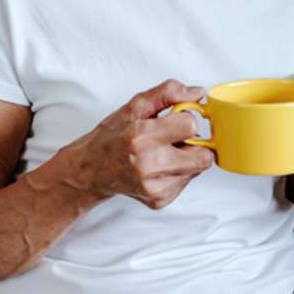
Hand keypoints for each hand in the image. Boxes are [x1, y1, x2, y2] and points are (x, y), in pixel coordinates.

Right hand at [64, 79, 214, 209]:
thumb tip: (197, 93)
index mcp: (142, 137)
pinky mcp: (159, 200)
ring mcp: (154, 187)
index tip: (174, 120)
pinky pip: (187, 182)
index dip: (185, 119)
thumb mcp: (136, 105)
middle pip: (203, 156)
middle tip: (174, 139)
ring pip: (198, 169)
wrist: (91, 169)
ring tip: (163, 152)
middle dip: (194, 143)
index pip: (191, 126)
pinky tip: (160, 167)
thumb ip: (168, 93)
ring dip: (187, 158)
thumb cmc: (113, 136)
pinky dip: (179, 172)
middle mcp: (149, 165)